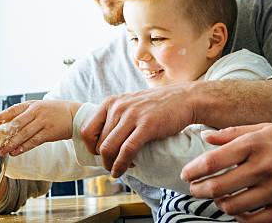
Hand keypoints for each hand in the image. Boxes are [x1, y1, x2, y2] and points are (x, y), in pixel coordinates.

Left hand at [0, 100, 81, 156]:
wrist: (75, 115)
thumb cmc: (54, 112)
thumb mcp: (39, 107)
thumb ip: (24, 115)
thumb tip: (5, 125)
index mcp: (32, 105)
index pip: (13, 110)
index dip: (0, 117)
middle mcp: (36, 112)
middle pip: (16, 124)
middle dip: (3, 135)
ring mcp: (43, 122)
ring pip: (23, 134)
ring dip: (10, 144)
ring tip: (1, 152)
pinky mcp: (49, 133)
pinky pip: (33, 141)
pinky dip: (23, 147)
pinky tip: (15, 152)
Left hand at [80, 84, 196, 177]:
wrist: (184, 99)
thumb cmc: (158, 105)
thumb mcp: (130, 104)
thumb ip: (116, 116)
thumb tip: (102, 140)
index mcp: (111, 102)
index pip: (86, 130)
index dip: (89, 147)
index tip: (99, 155)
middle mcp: (118, 107)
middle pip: (98, 143)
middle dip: (103, 159)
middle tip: (112, 165)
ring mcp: (132, 116)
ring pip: (108, 148)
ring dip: (110, 165)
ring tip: (116, 170)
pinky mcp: (146, 126)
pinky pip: (126, 151)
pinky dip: (121, 165)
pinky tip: (122, 171)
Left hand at [180, 124, 271, 222]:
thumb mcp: (264, 129)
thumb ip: (233, 133)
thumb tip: (205, 136)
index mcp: (255, 144)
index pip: (214, 161)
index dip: (194, 170)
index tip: (186, 175)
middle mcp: (264, 167)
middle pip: (218, 186)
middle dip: (200, 191)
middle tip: (195, 190)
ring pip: (233, 206)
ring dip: (220, 204)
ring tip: (218, 198)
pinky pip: (253, 220)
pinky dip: (240, 217)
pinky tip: (238, 209)